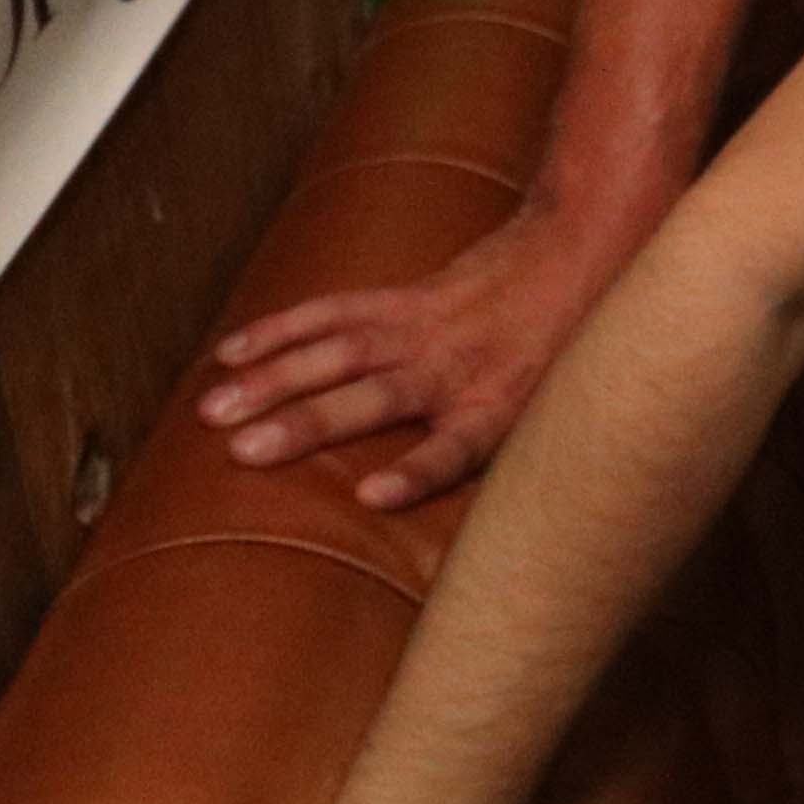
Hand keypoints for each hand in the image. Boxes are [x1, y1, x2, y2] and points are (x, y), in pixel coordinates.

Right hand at [201, 198, 611, 510]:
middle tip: (242, 453)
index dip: (416, 472)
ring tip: (215, 411)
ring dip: (273, 380)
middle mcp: (453, 369)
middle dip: (307, 424)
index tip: (372, 494)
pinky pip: (335, 311)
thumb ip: (523, 471)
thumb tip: (499, 557)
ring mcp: (424, 329)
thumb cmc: (572, 352)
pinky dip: (282, 330)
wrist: (588, 247)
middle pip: (374, 400)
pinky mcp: (405, 297)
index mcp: (496, 409)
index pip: (455, 450)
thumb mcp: (565, 416)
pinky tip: (232, 352)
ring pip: (338, 352)